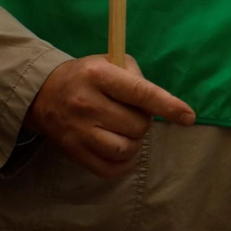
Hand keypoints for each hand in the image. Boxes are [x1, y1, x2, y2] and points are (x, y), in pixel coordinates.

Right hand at [26, 55, 194, 177]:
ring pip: (125, 149)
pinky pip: (109, 169)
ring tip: (127, 131)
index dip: (168, 106)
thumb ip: (137, 77)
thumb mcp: (110, 61)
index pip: (140, 93)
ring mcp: (78, 131)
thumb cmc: (87, 75)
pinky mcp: (72, 152)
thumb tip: (161, 103)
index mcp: (99, 76)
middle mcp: (87, 104)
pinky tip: (122, 150)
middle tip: (133, 114)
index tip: (189, 117)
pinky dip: (124, 163)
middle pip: (137, 125)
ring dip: (135, 143)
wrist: (41, 92)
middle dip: (144, 121)